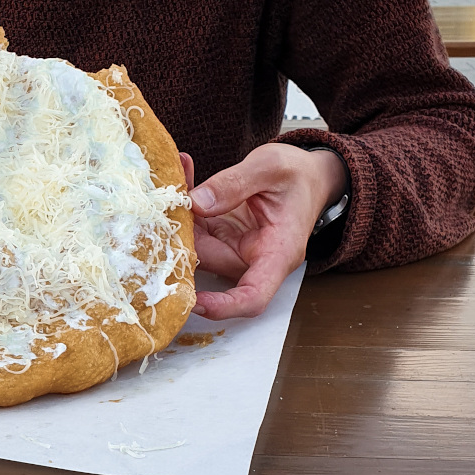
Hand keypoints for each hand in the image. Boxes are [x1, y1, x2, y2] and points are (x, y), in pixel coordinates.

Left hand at [181, 144, 346, 318]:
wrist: (306, 176)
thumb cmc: (297, 175)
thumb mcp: (271, 167)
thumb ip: (234, 183)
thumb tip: (196, 203)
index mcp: (277, 254)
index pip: (252, 296)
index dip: (223, 307)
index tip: (194, 303)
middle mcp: (252, 259)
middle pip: (210, 263)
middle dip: (183, 240)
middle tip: (168, 203)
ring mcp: (233, 249)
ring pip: (195, 246)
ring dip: (178, 218)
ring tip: (176, 181)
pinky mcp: (219, 235)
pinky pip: (195, 228)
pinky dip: (185, 205)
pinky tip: (183, 174)